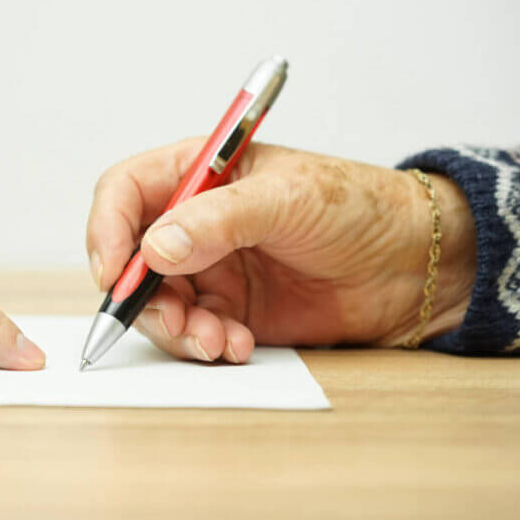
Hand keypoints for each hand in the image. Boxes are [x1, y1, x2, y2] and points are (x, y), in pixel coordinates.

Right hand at [87, 141, 476, 362]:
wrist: (413, 263)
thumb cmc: (357, 205)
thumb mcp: (287, 198)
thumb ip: (218, 220)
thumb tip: (155, 248)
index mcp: (197, 174)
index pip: (124, 193)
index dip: (107, 230)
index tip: (114, 271)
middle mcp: (193, 222)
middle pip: (130, 259)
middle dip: (142, 296)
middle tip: (173, 321)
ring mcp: (210, 269)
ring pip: (158, 305)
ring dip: (177, 329)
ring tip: (217, 340)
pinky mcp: (231, 310)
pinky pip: (195, 333)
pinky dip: (207, 345)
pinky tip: (238, 345)